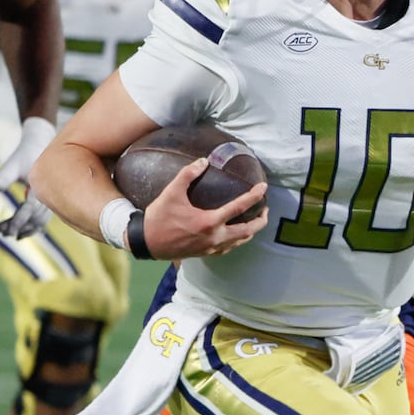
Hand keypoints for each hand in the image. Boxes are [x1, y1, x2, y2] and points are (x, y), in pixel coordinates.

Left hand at [0, 116, 55, 238]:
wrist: (41, 144)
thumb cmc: (25, 154)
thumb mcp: (13, 163)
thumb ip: (3, 176)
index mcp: (40, 186)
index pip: (29, 210)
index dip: (17, 222)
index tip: (5, 232)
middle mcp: (49, 194)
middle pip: (34, 218)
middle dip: (18, 227)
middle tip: (0, 232)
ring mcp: (51, 198)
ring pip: (40, 221)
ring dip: (25, 229)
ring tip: (9, 235)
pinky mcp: (50, 200)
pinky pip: (44, 218)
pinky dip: (34, 227)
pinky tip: (22, 231)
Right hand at [142, 158, 267, 258]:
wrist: (146, 243)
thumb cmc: (159, 218)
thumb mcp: (171, 192)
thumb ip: (188, 174)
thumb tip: (204, 160)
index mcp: (208, 222)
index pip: (238, 208)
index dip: (254, 196)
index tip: (264, 188)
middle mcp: (214, 237)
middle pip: (247, 231)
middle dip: (261, 221)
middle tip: (266, 209)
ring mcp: (210, 247)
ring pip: (239, 242)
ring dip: (251, 232)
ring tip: (256, 221)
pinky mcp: (205, 253)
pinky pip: (228, 248)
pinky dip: (238, 240)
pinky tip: (236, 234)